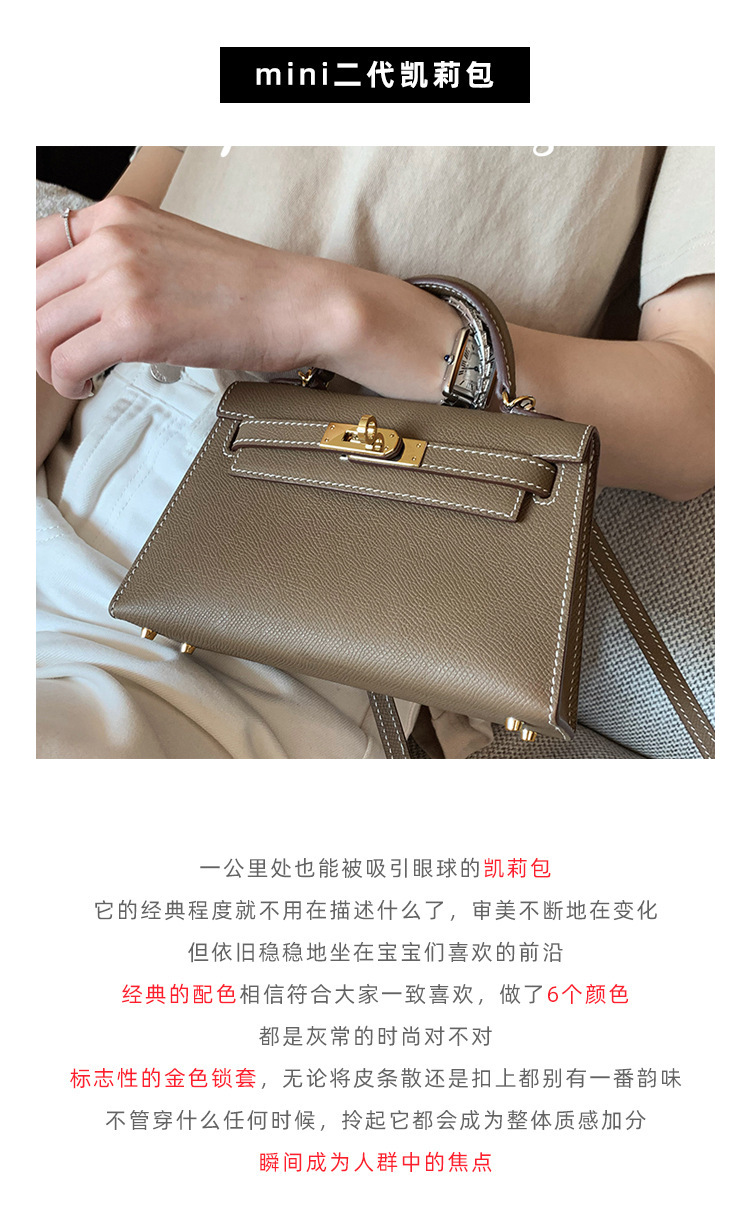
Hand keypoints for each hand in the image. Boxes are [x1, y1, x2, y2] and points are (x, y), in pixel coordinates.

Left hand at [36, 196, 341, 398]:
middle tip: (56, 359)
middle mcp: (112, 241)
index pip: (31, 248)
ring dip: (46, 365)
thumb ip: (117, 260)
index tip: (41, 325)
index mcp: (117, 215)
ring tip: (72, 376)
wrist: (295, 303)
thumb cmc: (244, 286)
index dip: (28, 297)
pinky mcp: (136, 326)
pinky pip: (67, 361)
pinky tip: (87, 386)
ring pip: (38, 330)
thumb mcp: (167, 248)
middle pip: (29, 294)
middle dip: (33, 337)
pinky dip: (67, 382)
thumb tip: (74, 299)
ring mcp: (122, 282)